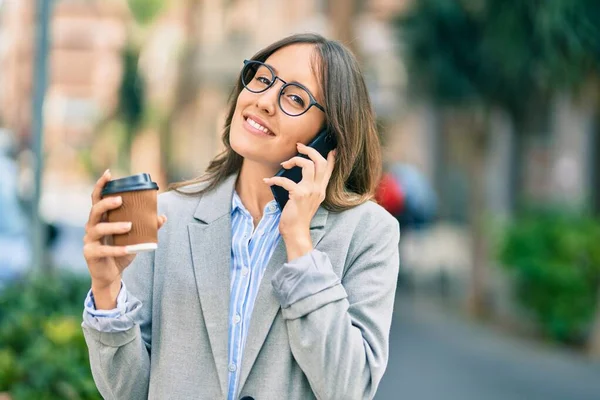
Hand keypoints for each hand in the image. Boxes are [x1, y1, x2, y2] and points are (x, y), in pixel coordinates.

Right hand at [82, 169, 166, 308]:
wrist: (111, 275)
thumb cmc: (121, 251)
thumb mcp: (135, 238)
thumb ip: (147, 227)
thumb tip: (162, 217)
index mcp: (101, 219)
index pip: (97, 198)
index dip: (101, 185)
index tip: (109, 173)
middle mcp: (92, 226)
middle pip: (95, 210)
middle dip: (106, 203)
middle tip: (121, 200)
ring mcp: (89, 240)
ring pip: (98, 228)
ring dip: (114, 226)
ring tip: (129, 225)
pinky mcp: (90, 254)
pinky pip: (104, 250)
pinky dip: (117, 249)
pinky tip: (128, 248)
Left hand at [264, 143, 335, 258]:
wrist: (296, 233)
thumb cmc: (298, 217)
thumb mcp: (307, 200)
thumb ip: (307, 188)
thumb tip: (300, 176)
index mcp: (321, 190)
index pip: (329, 170)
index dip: (330, 157)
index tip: (330, 148)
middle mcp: (318, 189)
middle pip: (320, 162)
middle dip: (309, 150)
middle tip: (298, 147)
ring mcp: (310, 192)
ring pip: (308, 165)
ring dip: (294, 160)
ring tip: (284, 164)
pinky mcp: (298, 195)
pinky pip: (286, 180)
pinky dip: (275, 179)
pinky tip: (268, 181)